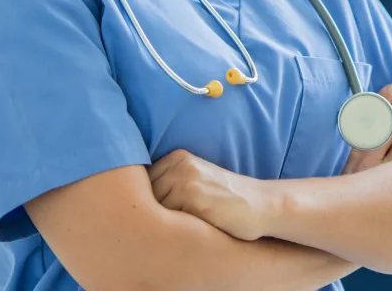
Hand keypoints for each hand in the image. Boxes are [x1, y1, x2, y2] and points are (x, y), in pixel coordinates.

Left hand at [150, 150, 272, 240]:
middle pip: (140, 197)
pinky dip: (169, 232)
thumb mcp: (196, 180)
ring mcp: (185, 181)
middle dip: (144, 214)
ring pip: (149, 210)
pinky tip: (184, 234)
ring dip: (155, 225)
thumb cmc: (225, 200)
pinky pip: (165, 221)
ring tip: (172, 232)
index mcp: (178, 158)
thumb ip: (168, 183)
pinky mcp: (192, 200)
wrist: (260, 206)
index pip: (140, 183)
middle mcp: (179, 165)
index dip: (141, 203)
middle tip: (157, 228)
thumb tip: (130, 202)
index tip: (149, 214)